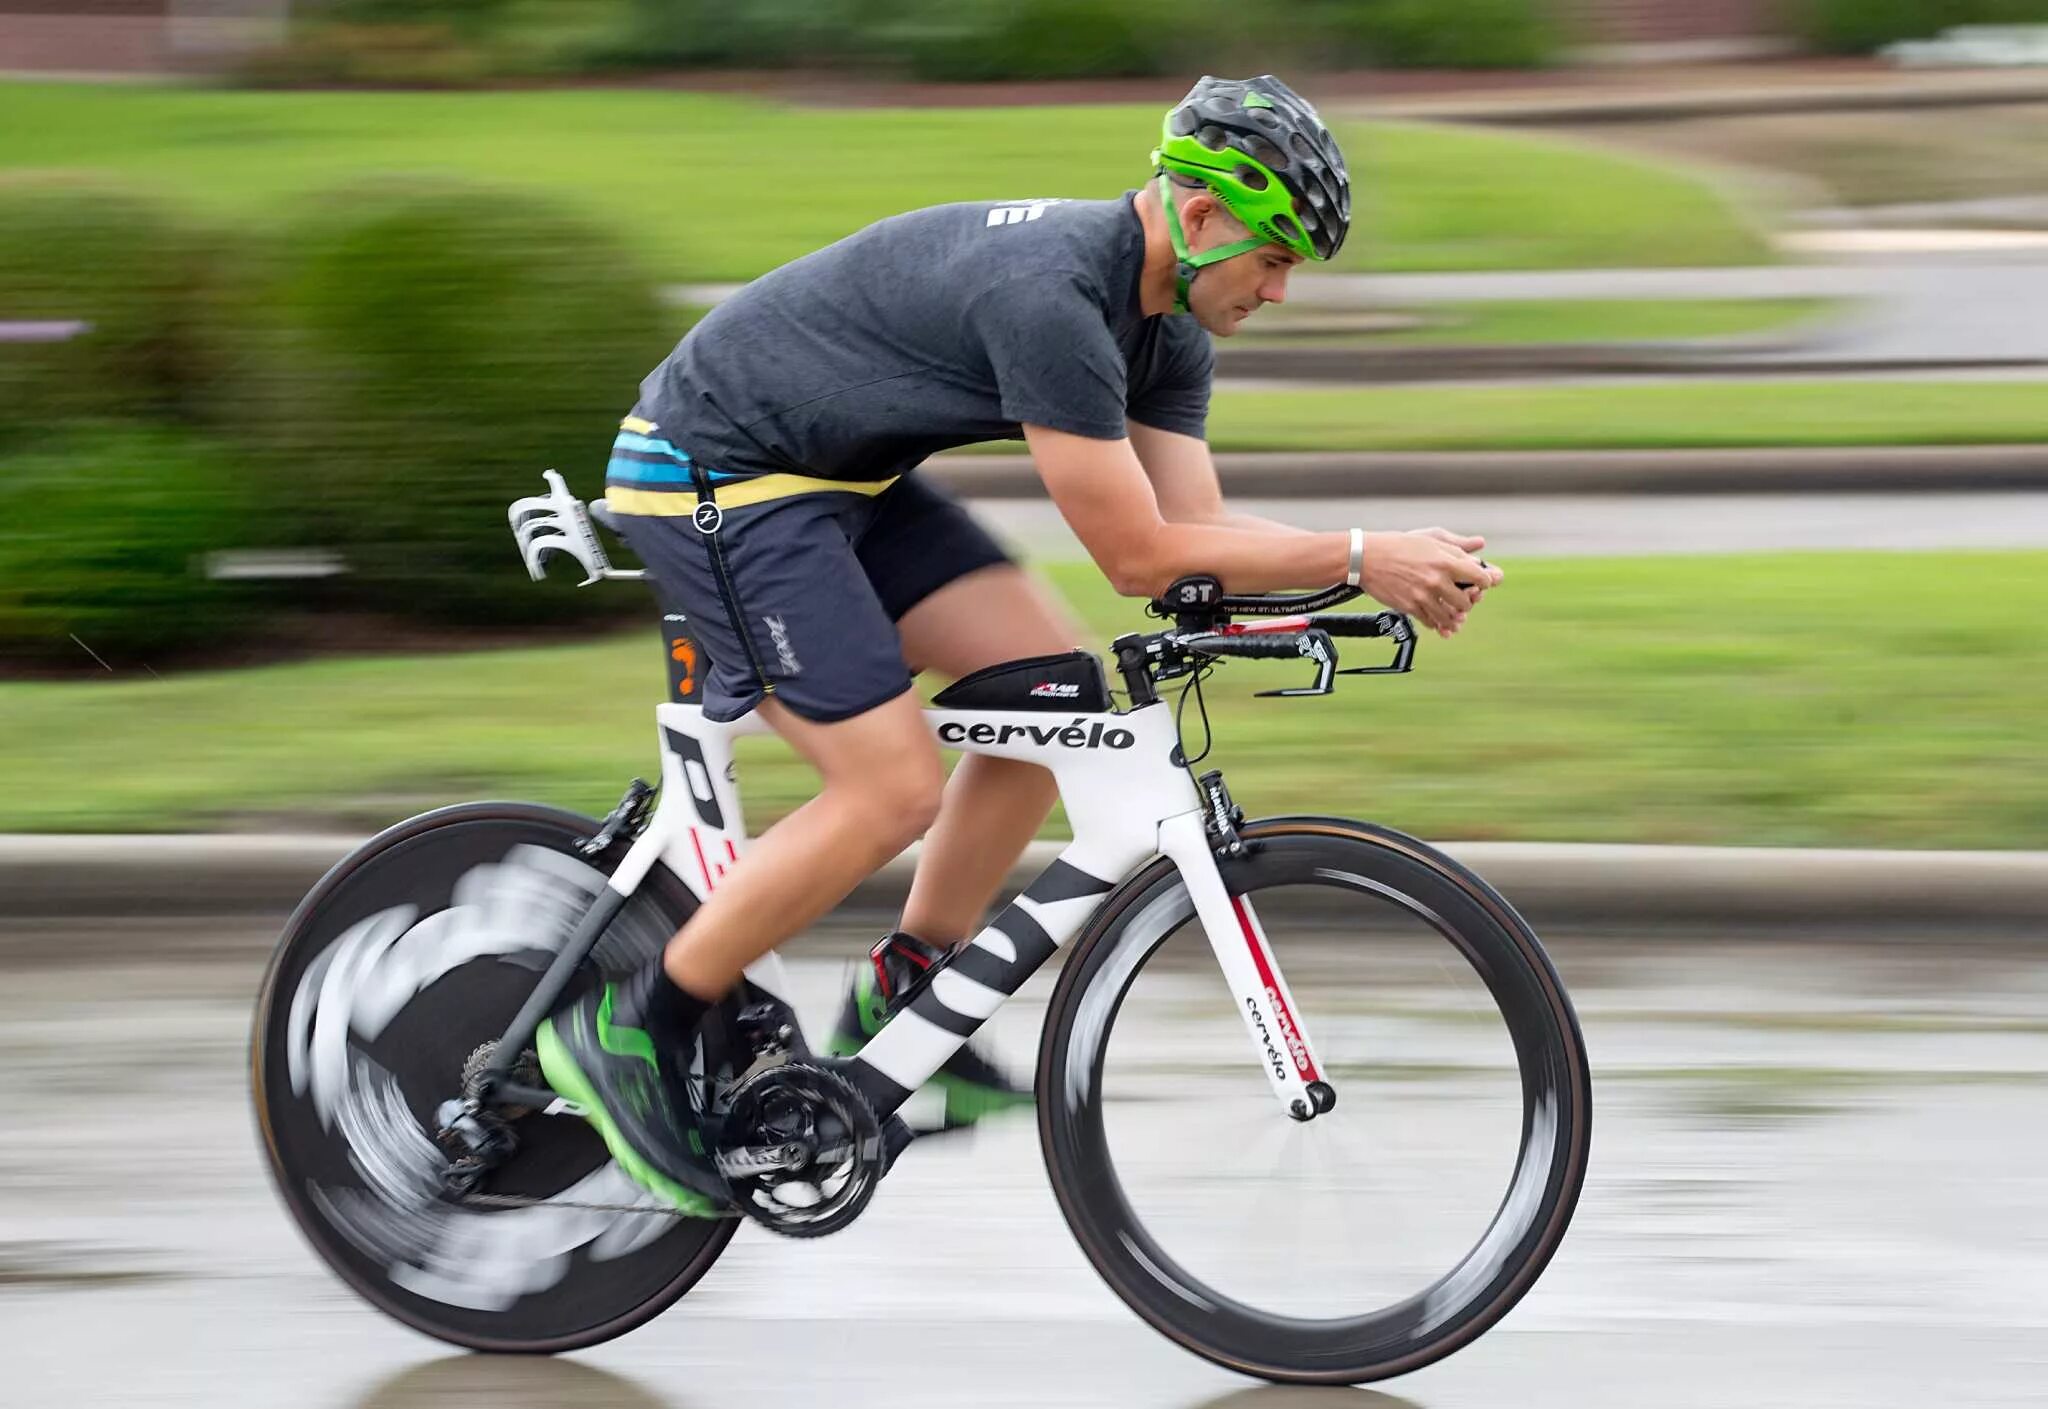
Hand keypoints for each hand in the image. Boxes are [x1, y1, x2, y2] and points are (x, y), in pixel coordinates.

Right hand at [1359, 528, 1504, 637]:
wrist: (1367, 557)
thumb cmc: (1398, 545)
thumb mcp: (1431, 538)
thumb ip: (1458, 545)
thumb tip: (1480, 545)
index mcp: (1446, 561)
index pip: (1480, 578)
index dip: (1485, 582)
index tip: (1482, 583)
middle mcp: (1437, 580)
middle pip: (1467, 602)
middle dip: (1468, 601)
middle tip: (1463, 598)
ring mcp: (1423, 596)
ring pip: (1450, 616)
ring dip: (1453, 616)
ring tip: (1452, 612)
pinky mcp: (1410, 607)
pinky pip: (1431, 622)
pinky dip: (1436, 622)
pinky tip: (1436, 617)